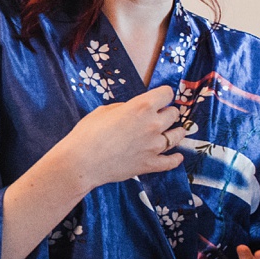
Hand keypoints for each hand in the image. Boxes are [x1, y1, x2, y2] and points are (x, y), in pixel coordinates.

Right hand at [56, 84, 186, 192]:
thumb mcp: (104, 110)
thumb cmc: (88, 133)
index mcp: (141, 107)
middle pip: (174, 114)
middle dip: (168, 112)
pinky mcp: (150, 164)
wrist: (82, 161)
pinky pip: (170, 162)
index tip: (161, 97)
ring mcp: (154, 146)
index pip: (166, 94)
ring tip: (176, 132)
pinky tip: (178, 156)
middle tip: (163, 115)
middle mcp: (153, 124)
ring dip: (176, 132)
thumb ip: (124, 108)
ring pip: (177, 136)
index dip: (163, 94)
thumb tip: (131, 112)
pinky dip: (175, 159)